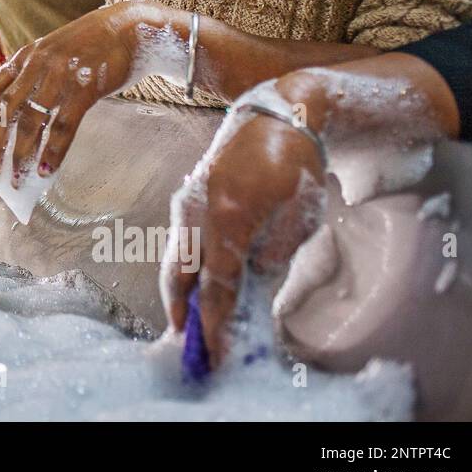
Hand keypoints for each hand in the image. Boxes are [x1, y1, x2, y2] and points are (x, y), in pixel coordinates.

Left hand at [0, 2, 153, 185]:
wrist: (131, 27)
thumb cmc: (92, 47)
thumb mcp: (54, 53)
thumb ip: (35, 76)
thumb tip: (18, 117)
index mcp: (26, 57)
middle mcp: (37, 65)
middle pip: (5, 112)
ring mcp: (60, 75)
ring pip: (31, 121)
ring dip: (21, 155)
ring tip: (16, 180)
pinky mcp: (86, 87)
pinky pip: (64, 125)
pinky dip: (53, 150)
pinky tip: (47, 170)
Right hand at [161, 82, 328, 367]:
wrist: (275, 116)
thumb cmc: (296, 168)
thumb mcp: (297, 222)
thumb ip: (270, 262)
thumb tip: (247, 295)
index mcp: (230, 219)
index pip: (216, 286)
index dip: (214, 325)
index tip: (214, 354)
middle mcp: (197, 212)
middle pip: (178, 276)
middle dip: (180, 315)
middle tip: (186, 348)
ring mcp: (185, 202)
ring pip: (173, 260)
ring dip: (177, 295)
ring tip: (185, 325)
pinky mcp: (185, 198)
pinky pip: (178, 243)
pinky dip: (181, 271)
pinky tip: (190, 289)